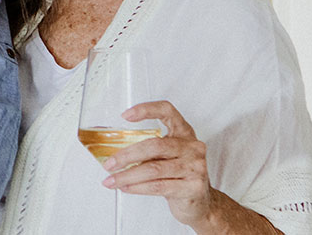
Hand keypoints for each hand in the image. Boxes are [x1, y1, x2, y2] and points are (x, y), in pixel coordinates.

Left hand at [101, 101, 214, 226]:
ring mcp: (195, 167)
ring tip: (113, 180)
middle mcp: (192, 147)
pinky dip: (138, 187)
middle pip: (155, 145)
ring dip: (128, 176)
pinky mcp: (193, 187)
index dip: (146, 110)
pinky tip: (127, 187)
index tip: (126, 115)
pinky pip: (158, 186)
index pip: (167, 111)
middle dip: (127, 155)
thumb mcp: (168, 157)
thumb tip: (115, 154)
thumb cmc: (180, 176)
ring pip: (154, 169)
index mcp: (184, 133)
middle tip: (110, 163)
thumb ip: (149, 151)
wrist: (201, 203)